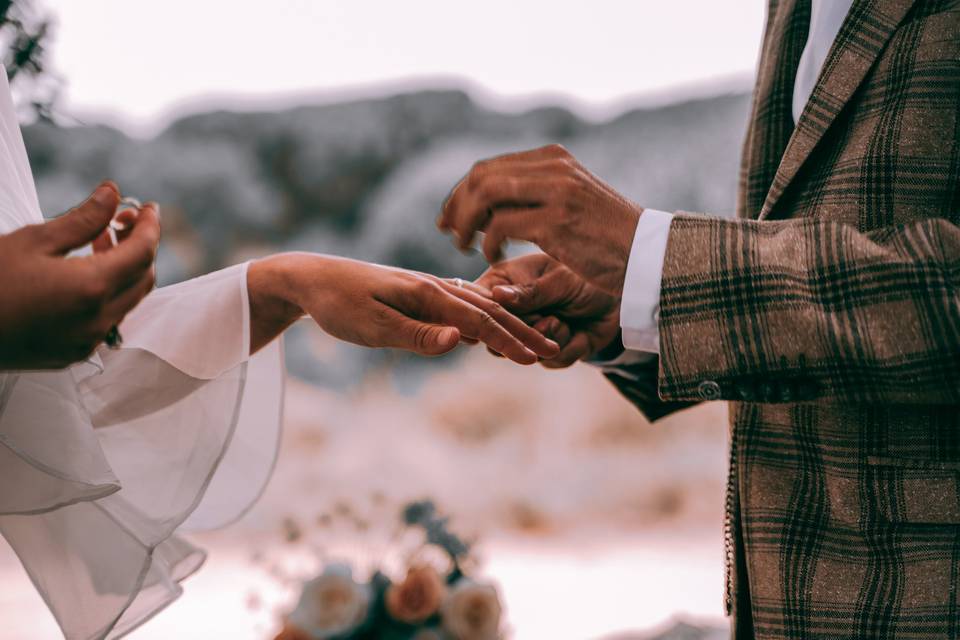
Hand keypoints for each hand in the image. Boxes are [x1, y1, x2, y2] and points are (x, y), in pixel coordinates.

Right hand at [0, 182, 159, 368]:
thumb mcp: (34, 240)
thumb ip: (82, 219)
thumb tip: (112, 194)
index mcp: (92, 289)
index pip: (143, 253)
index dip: (151, 226)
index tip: (149, 207)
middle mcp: (97, 321)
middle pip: (143, 279)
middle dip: (141, 246)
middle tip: (123, 220)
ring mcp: (86, 342)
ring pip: (127, 301)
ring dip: (124, 269)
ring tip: (101, 241)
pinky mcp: (72, 354)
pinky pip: (107, 320)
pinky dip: (108, 293)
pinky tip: (85, 273)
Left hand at [247, 253, 559, 363]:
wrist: (311, 277)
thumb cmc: (337, 304)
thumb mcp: (371, 326)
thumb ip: (416, 334)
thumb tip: (460, 341)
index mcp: (426, 293)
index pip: (479, 320)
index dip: (509, 341)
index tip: (537, 359)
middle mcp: (433, 286)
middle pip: (488, 310)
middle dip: (521, 332)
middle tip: (552, 351)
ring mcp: (428, 288)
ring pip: (479, 305)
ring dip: (508, 324)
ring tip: (531, 340)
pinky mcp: (420, 293)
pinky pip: (463, 303)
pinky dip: (487, 315)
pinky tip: (494, 322)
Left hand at [438, 144, 641, 295]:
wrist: (649, 253)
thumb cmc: (607, 236)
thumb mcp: (570, 202)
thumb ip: (532, 196)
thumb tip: (483, 207)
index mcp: (554, 158)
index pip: (490, 167)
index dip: (461, 193)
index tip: (449, 218)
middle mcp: (553, 167)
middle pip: (481, 177)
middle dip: (456, 206)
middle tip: (447, 233)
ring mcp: (555, 192)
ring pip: (485, 195)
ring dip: (465, 223)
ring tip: (463, 247)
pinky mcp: (556, 221)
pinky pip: (501, 225)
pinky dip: (488, 243)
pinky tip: (493, 258)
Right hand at [475, 253, 620, 367]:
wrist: (622, 299)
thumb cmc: (585, 277)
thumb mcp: (558, 279)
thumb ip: (529, 291)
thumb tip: (497, 296)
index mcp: (504, 282)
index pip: (480, 304)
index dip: (493, 317)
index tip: (515, 316)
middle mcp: (512, 310)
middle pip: (496, 336)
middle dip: (527, 331)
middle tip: (549, 318)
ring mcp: (528, 333)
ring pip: (522, 354)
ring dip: (549, 339)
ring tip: (563, 321)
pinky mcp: (548, 353)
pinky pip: (548, 363)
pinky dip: (567, 349)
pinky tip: (577, 333)